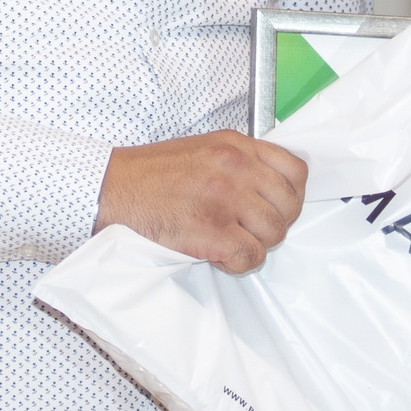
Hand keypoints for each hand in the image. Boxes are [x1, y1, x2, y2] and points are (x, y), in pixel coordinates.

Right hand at [95, 130, 307, 273]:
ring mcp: (224, 200)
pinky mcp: (211, 231)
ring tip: (233, 242)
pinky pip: (251, 256)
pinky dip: (239, 264)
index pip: (297, 170)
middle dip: (277, 223)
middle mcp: (236, 168)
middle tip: (253, 229)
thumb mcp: (203, 149)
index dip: (293, 194)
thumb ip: (240, 161)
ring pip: (274, 233)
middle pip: (289, 205)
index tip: (278, 206)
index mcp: (236, 146)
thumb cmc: (152, 174)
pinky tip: (220, 256)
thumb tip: (270, 186)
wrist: (113, 189)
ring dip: (257, 244)